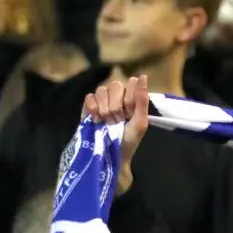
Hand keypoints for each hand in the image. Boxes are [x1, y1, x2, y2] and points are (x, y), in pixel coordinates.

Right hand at [83, 75, 149, 195]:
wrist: (112, 156)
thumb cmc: (129, 141)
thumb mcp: (140, 122)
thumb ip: (142, 100)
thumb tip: (143, 75)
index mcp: (132, 98)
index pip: (132, 83)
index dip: (130, 100)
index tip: (130, 114)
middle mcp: (117, 96)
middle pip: (115, 86)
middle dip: (117, 106)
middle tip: (118, 121)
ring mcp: (102, 100)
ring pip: (102, 90)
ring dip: (105, 109)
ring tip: (107, 123)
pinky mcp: (88, 106)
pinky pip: (89, 97)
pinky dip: (93, 108)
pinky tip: (96, 119)